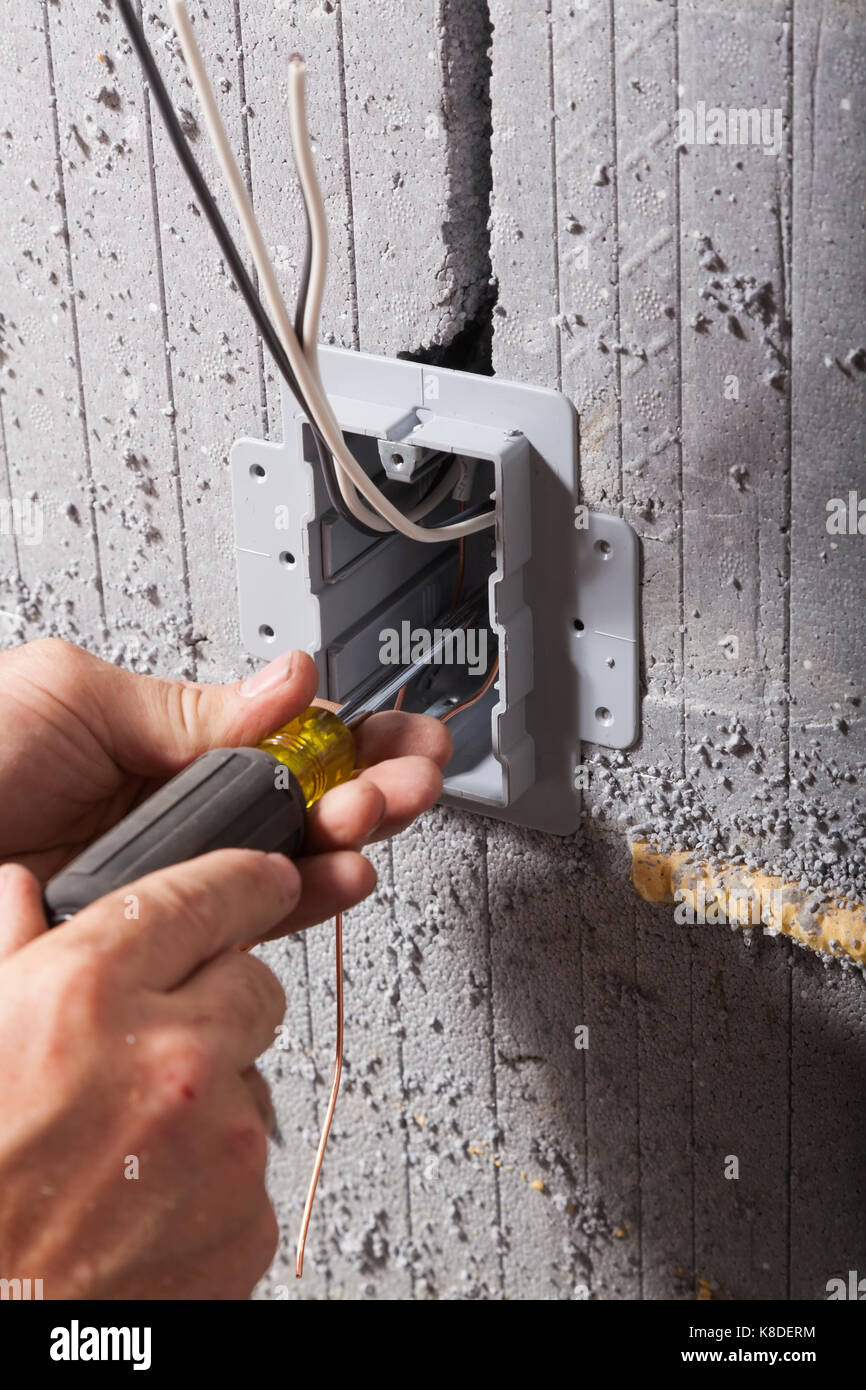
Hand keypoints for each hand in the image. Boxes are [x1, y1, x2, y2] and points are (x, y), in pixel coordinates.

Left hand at [0, 638, 450, 932]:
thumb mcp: (71, 696)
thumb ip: (190, 707)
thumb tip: (288, 682)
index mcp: (162, 747)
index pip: (281, 738)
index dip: (350, 735)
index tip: (398, 732)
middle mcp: (175, 816)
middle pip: (303, 803)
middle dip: (370, 783)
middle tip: (408, 775)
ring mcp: (170, 880)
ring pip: (287, 866)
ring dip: (350, 837)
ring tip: (377, 817)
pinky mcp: (155, 940)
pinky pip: (246, 924)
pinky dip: (303, 901)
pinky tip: (336, 875)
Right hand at [0, 851, 304, 1298]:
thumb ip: (10, 955)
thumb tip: (20, 892)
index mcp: (86, 996)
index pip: (204, 896)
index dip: (243, 880)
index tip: (267, 878)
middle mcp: (169, 1059)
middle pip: (256, 983)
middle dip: (221, 999)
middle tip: (163, 1041)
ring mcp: (219, 1145)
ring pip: (255, 1076)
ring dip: (212, 1095)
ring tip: (127, 1146)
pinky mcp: (249, 1220)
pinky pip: (254, 1163)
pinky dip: (214, 1175)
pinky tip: (145, 1199)